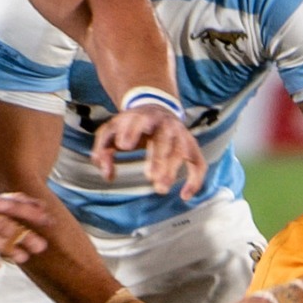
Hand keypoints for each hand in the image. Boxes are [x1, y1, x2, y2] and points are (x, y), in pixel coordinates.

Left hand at [91, 105, 207, 198]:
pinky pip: (198, 163)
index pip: (138, 121)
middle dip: (159, 157)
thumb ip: (103, 148)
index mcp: (143, 116)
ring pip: (181, 151)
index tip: (124, 145)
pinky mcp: (191, 146)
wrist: (156, 107)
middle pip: (164, 138)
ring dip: (172, 169)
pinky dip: (195, 180)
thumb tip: (107, 174)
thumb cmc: (131, 124)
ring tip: (161, 188)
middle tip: (151, 176)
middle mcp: (165, 123)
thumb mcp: (112, 129)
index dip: (131, 131)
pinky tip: (185, 195)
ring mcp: (180, 134)